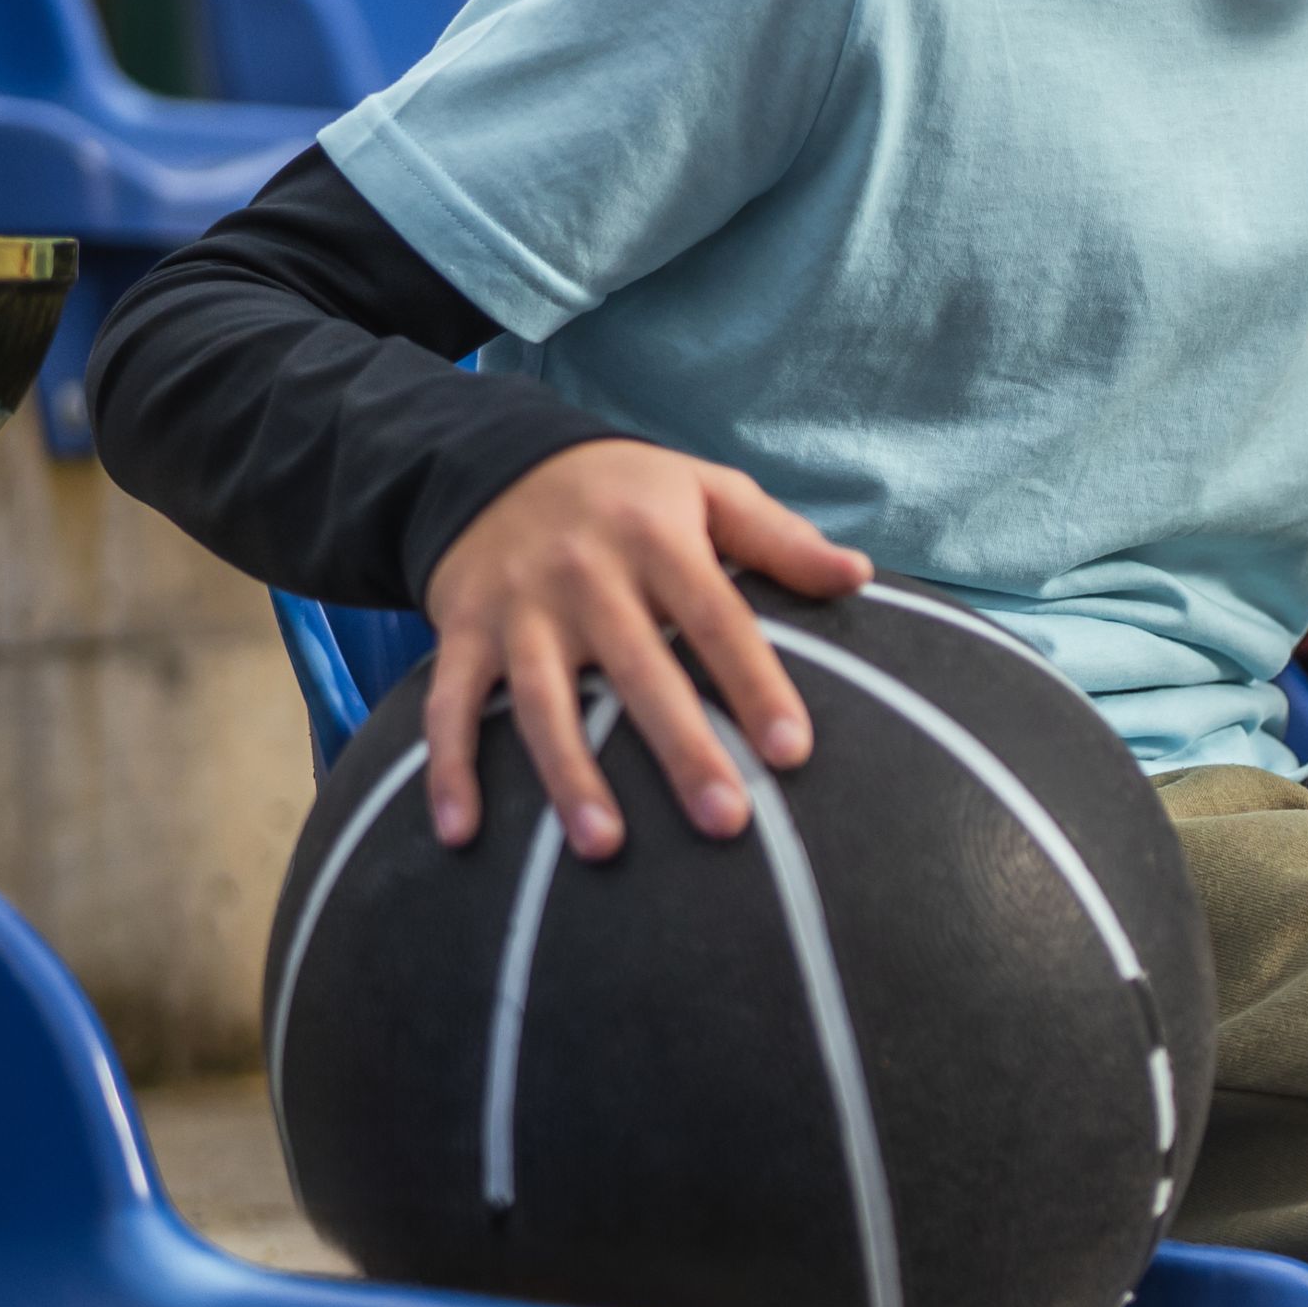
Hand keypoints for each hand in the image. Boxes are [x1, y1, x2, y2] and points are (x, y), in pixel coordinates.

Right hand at [417, 439, 873, 855]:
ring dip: (569, 775)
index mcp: (655, 538)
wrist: (494, 459)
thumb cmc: (626, 492)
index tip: (795, 752)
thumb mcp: (705, 490)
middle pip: (639, 669)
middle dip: (680, 748)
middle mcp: (584, 575)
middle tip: (726, 823)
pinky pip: (447, 706)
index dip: (755, 685)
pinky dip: (448, 770)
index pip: (717, 619)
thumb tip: (860, 575)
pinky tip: (462, 836)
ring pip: (541, 700)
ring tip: (604, 848)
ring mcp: (518, 608)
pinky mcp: (462, 632)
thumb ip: (781, 538)